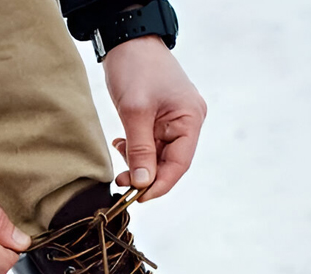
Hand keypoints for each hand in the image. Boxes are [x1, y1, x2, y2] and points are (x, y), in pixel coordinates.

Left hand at [104, 35, 206, 201]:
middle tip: (122, 183)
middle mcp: (187, 122)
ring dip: (138, 164)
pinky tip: (120, 144)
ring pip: (158, 155)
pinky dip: (135, 150)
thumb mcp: (135, 112)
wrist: (126, 39)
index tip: (139, 197)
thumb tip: (144, 182)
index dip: (160, 184)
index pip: (180, 164)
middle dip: (146, 175)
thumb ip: (140, 149)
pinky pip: (150, 144)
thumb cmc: (136, 68)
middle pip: (170, 162)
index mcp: (190, 119)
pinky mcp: (158, 118)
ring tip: (119, 162)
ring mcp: (173, 121)